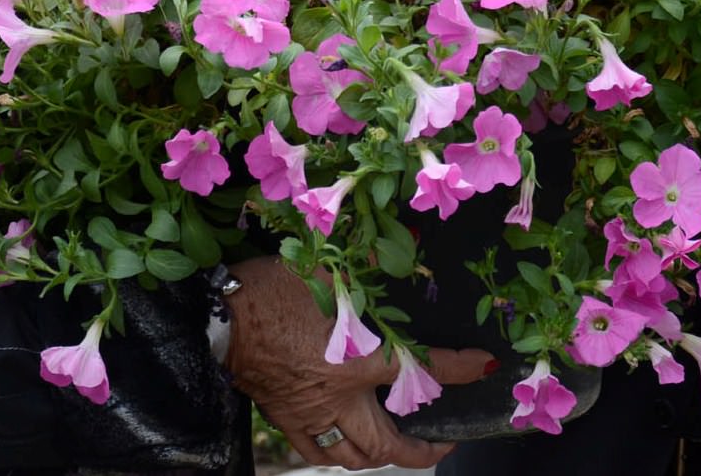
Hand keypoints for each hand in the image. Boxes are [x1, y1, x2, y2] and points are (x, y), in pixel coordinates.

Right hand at [223, 256, 493, 469]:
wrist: (217, 313)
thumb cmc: (273, 285)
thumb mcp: (328, 266)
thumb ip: (373, 264)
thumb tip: (411, 245)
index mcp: (355, 358)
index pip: (421, 370)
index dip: (460, 369)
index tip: (484, 365)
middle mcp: (337, 397)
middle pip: (390, 445)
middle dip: (425, 450)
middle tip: (446, 438)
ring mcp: (309, 414)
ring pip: (355, 457)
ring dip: (385, 456)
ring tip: (404, 445)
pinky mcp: (284, 418)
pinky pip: (318, 452)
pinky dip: (341, 453)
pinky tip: (349, 440)